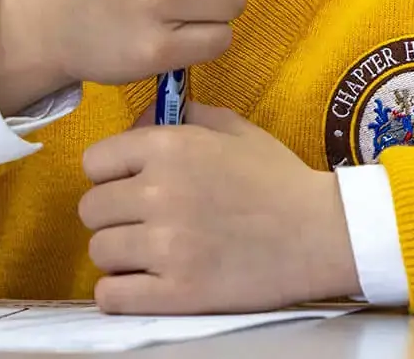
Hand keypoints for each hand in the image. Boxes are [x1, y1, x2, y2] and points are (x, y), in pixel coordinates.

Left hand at [79, 104, 360, 312]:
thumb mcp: (234, 130)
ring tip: (150, 254)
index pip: (95, 161)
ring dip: (119, 254)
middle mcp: (160, 192)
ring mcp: (166, 246)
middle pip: (91, 209)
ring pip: (99, 251)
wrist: (322, 233)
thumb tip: (138, 123)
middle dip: (113, 215)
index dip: (110, 174)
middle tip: (143, 222)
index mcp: (171, 148)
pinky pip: (111, 295)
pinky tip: (142, 283)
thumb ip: (183, 118)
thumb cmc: (279, 179)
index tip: (130, 184)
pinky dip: (120, 292)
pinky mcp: (177, 292)